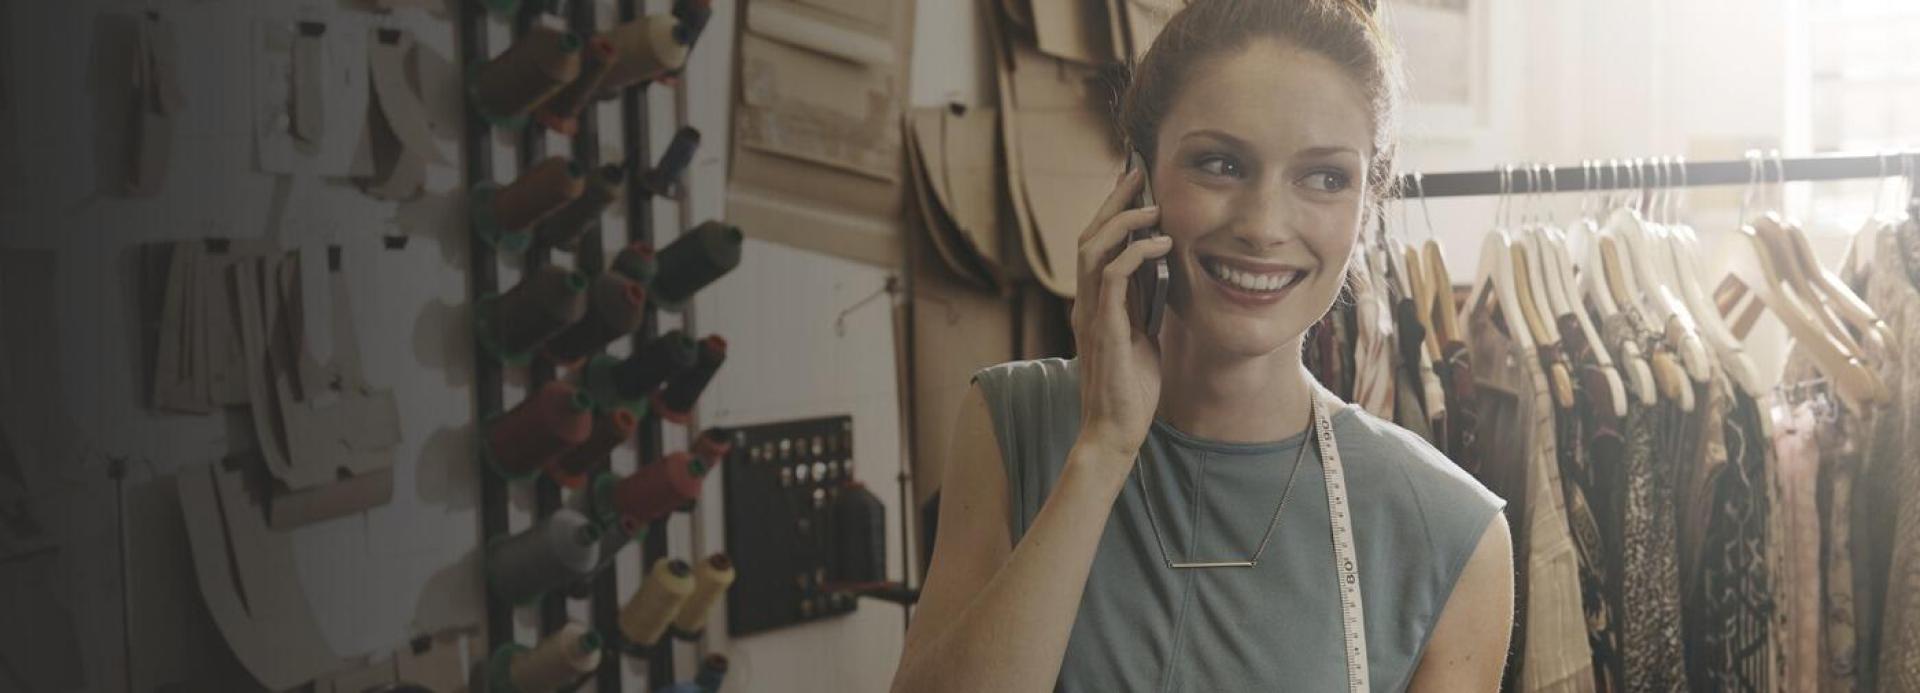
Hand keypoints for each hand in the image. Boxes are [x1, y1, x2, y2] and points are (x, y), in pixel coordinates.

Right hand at [1070, 168, 1170, 465]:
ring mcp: (1090, 314)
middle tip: (1137, 174)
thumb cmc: (1130, 389)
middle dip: (1114, 202)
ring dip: (1123, 221)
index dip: (1112, 213)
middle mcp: (1085, 303)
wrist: (1115, 431)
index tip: (1135, 186)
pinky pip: (1111, 277)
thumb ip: (1143, 306)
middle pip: (1089, 236)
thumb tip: (1161, 276)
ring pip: (1093, 249)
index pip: (1096, 246)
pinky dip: (1135, 253)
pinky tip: (1160, 244)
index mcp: (1094, 304)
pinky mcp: (1103, 328)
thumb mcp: (1142, 337)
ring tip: (1153, 205)